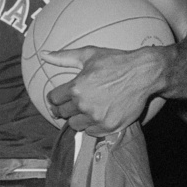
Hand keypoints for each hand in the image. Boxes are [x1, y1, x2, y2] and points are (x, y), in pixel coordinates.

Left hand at [44, 45, 165, 135]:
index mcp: (76, 87)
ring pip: (75, 125)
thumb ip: (63, 57)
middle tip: (75, 102)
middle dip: (65, 107)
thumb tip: (43, 55)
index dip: (56, 97)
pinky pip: (90, 132)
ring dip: (78, 118)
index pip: (53, 99)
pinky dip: (92, 125)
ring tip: (87, 108)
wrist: (143, 73)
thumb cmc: (115, 61)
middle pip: (62, 113)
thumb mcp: (88, 55)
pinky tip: (99, 114)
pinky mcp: (109, 126)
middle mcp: (84, 105)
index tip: (61, 97)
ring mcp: (97, 117)